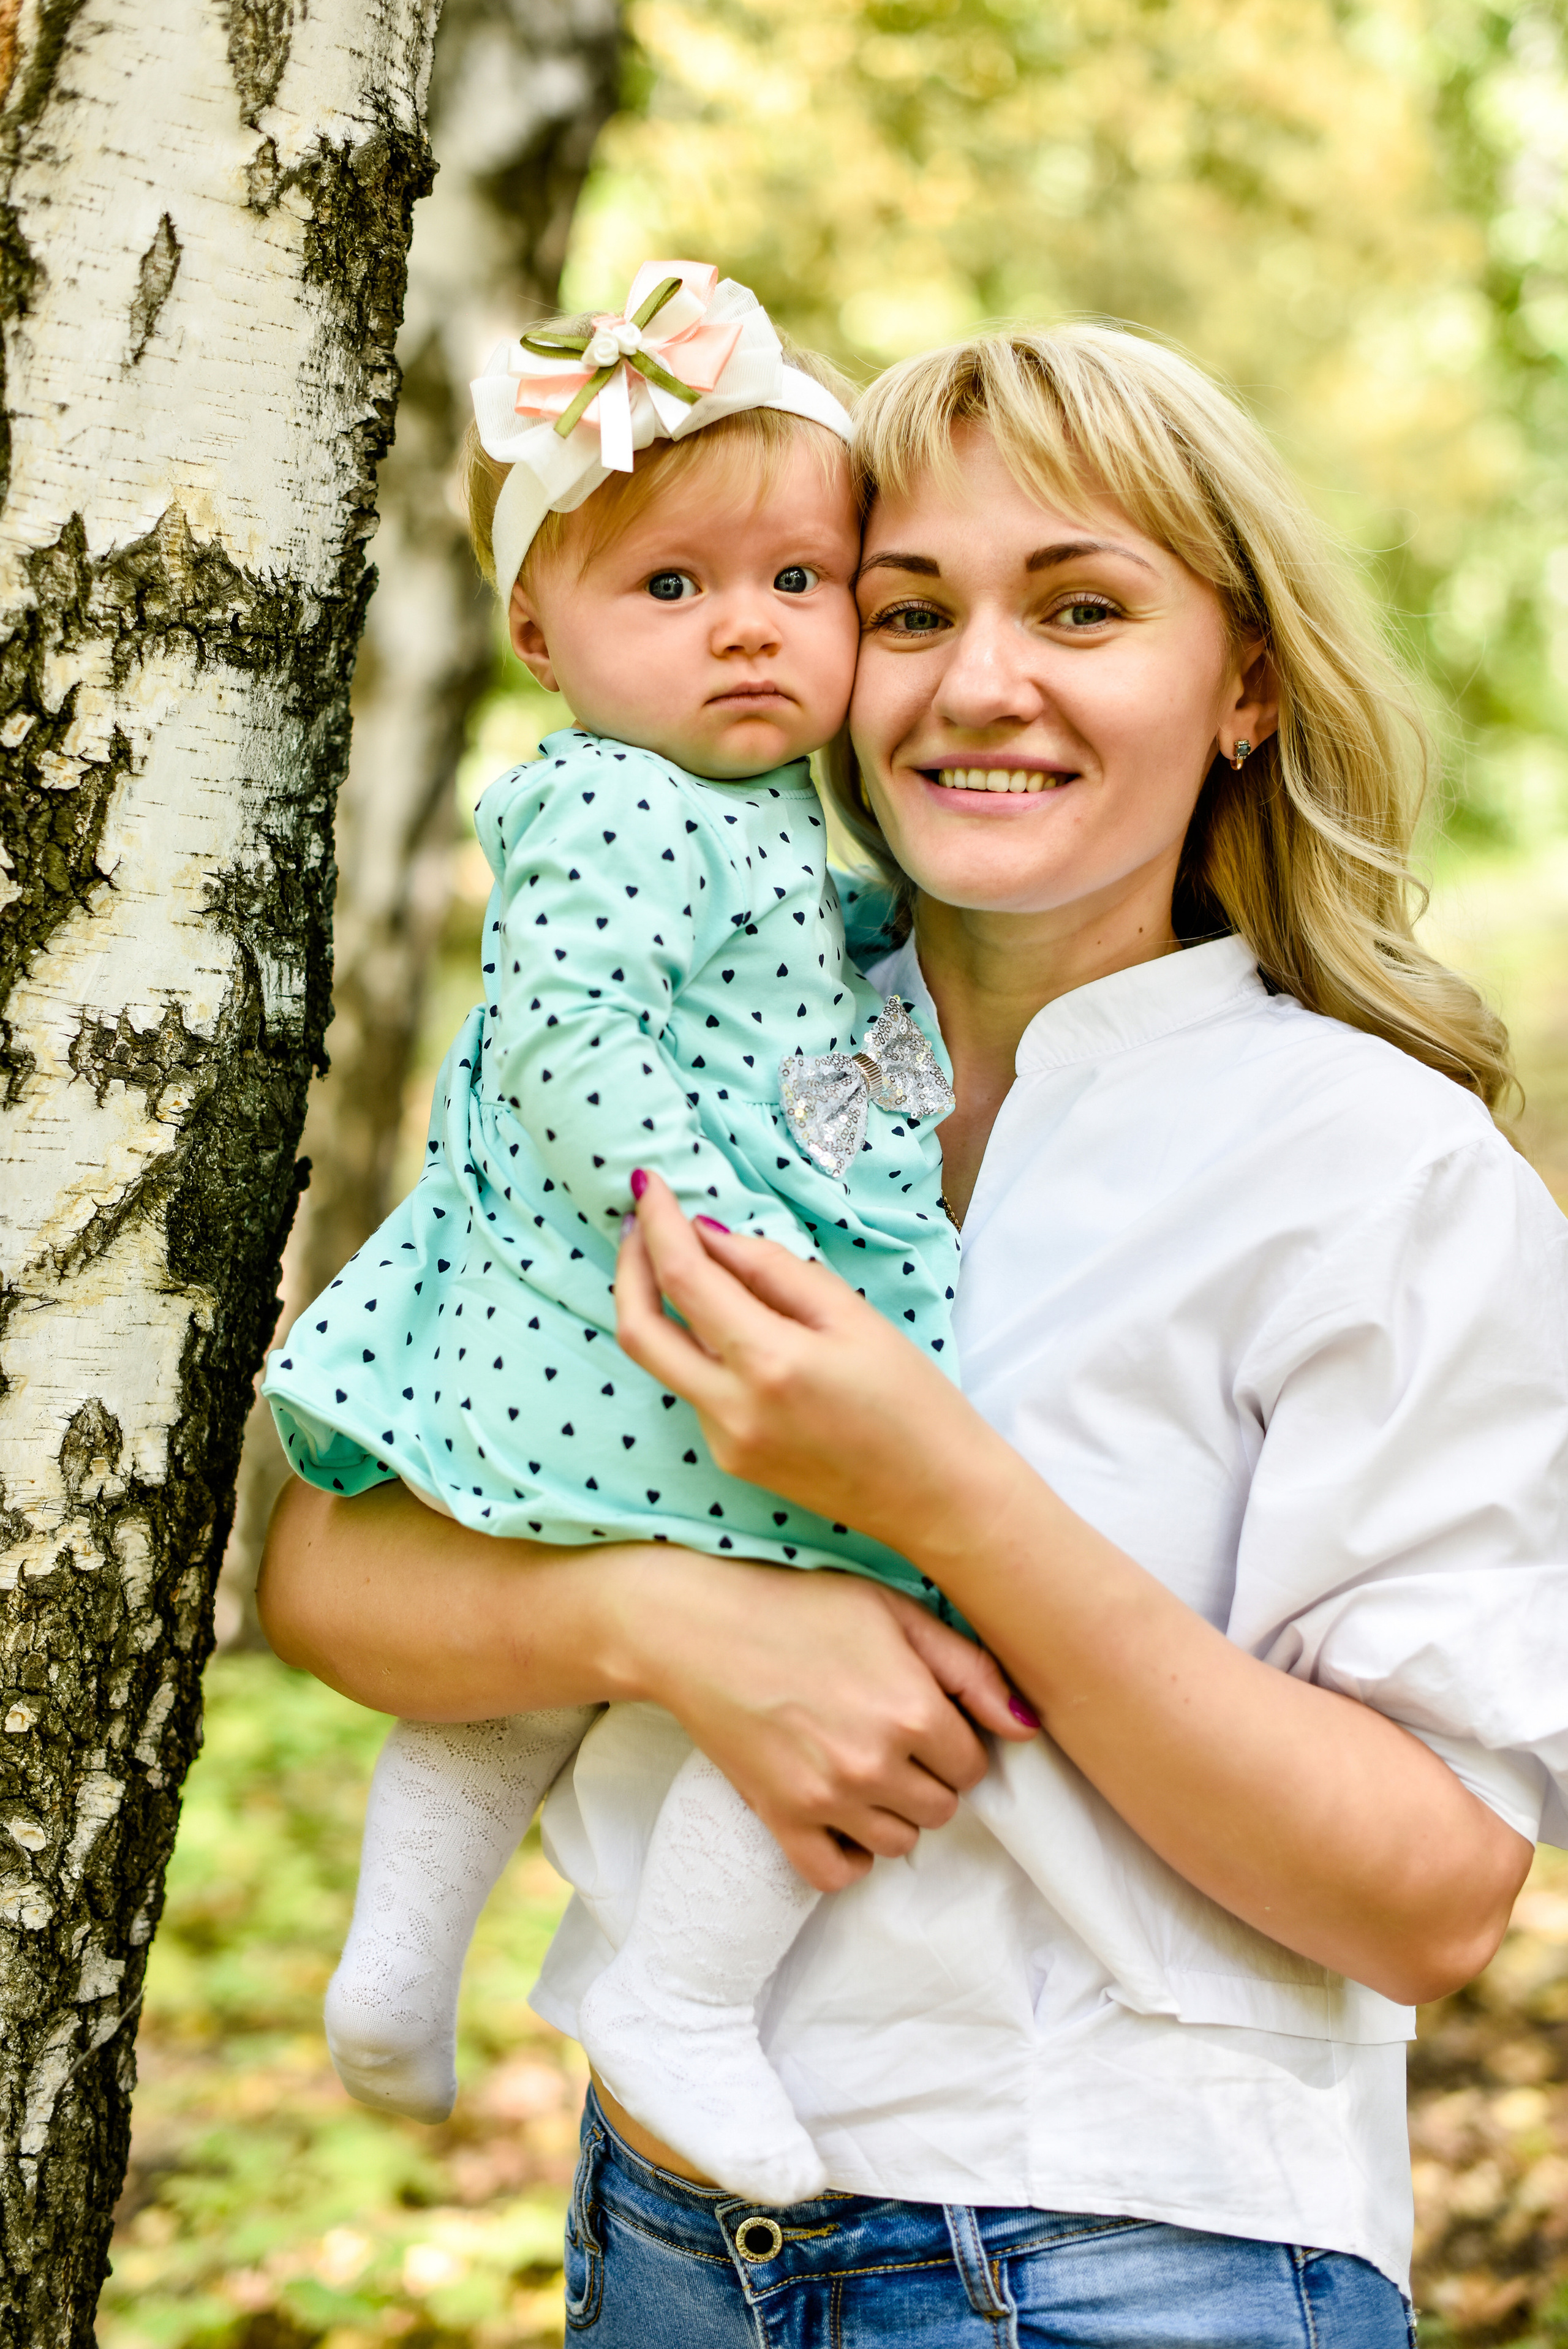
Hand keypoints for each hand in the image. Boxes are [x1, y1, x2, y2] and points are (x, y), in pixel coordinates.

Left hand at [614, 1171, 1026, 1564]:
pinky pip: (694, 1389)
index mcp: (771, 1363)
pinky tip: (731, 1326)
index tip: (646, 1183)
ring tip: (686, 1259)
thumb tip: (708, 1236)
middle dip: (628, 1267)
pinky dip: (698, 1346)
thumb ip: (773, 1270)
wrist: (935, 1498)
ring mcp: (724, 1442)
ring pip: (663, 1361)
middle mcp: (732, 1409)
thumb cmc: (912, 1400)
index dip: (657, 1224)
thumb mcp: (854, 1316)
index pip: (684, 1279)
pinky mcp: (729, 1460)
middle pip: (638, 1330)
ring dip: (659, 1305)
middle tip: (640, 1220)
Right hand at [619, 1545, 1037, 1890]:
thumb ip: (971, 1668)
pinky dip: (847, 1855)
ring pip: (899, 1842)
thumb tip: (1027, 1727)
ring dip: (893, 1812)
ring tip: (862, 1766)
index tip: (925, 1717)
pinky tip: (840, 1815)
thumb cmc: (800, 1606)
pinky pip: (837, 1874)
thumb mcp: (895, 1611)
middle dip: (928, 1777)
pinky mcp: (781, 1819)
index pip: (974, 1765)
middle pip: (943, 1809)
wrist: (698, 1626)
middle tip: (891, 1737)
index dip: (954, 1740)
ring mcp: (827, 1799)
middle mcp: (876, 1763)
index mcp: (913, 1710)